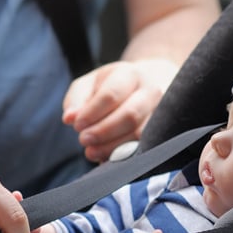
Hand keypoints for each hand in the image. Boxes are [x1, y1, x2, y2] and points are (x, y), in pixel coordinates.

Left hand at [62, 59, 176, 161]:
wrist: (147, 84)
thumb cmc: (111, 86)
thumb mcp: (90, 84)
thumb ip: (77, 99)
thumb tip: (69, 118)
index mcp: (130, 75)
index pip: (111, 94)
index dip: (92, 113)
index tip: (76, 125)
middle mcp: (150, 91)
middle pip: (129, 115)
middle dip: (103, 132)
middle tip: (83, 140)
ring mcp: (160, 112)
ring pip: (139, 134)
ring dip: (112, 147)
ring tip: (91, 152)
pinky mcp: (162, 131)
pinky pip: (144, 147)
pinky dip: (123, 156)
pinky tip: (106, 158)